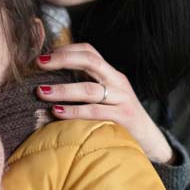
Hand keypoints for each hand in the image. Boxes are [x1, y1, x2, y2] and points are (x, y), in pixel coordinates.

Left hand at [35, 43, 173, 163]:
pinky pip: (94, 112)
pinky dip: (73, 111)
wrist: (150, 140)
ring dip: (62, 90)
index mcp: (111, 74)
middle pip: (90, 61)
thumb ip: (86, 86)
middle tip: (39, 64)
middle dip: (62, 59)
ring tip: (41, 92)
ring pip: (89, 89)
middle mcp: (118, 82)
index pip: (90, 51)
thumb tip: (50, 81)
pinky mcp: (122, 118)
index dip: (67, 49)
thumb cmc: (119, 118)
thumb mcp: (107, 97)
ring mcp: (121, 99)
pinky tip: (56, 112)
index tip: (44, 56)